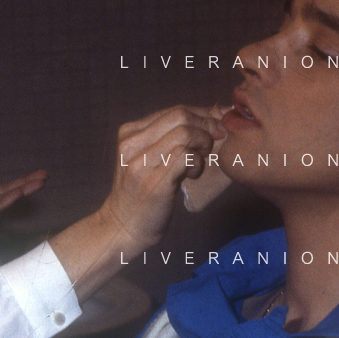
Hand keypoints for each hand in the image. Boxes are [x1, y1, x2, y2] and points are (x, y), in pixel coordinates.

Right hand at [96, 104, 224, 253]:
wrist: (122, 227)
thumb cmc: (142, 192)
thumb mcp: (147, 158)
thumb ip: (170, 137)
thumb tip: (214, 114)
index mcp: (129, 133)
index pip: (174, 110)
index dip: (202, 115)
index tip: (216, 127)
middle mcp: (131, 143)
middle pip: (180, 116)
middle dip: (206, 126)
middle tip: (212, 144)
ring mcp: (141, 162)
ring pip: (185, 133)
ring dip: (202, 145)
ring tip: (199, 160)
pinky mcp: (154, 181)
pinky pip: (187, 156)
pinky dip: (198, 163)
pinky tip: (192, 175)